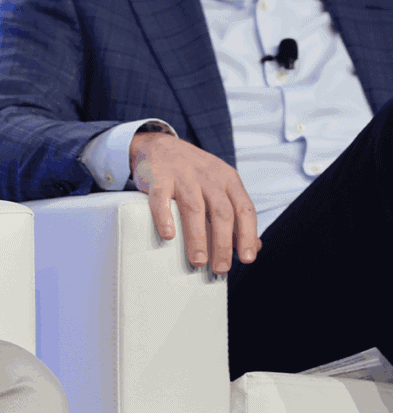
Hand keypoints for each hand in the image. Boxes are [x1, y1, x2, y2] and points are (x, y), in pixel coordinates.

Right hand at [130, 130, 261, 273]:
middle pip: (221, 212)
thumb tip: (254, 247)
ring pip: (194, 208)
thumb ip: (236, 213)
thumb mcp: (220, 186)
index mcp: (227, 179)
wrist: (159, 144)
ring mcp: (182, 175)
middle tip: (220, 268)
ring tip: (198, 260)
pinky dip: (165, 217)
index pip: (244, 208)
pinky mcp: (158, 177)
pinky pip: (162, 198)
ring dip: (198, 237)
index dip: (247, 234)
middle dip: (223, 243)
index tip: (246, 258)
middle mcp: (208, 176)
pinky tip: (168, 235)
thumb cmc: (193, 173)